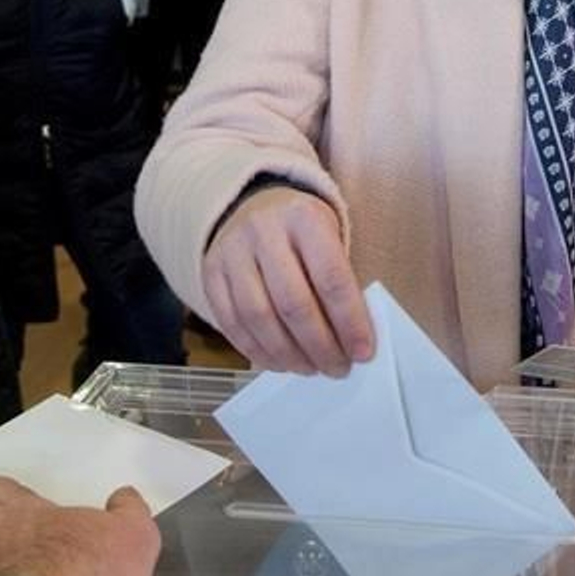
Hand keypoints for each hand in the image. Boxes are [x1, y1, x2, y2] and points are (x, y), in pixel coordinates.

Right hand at [202, 186, 372, 375]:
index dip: (350, 321)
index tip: (363, 351)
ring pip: (259, 318)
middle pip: (293, 303)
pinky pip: (232, 323)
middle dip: (320, 346)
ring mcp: (232, 252)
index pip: (331, 277)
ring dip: (288, 354)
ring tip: (311, 368)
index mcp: (304, 218)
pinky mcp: (211, 274)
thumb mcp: (331, 238)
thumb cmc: (304, 232)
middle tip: (338, 368)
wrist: (256, 207)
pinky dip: (258, 352)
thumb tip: (354, 340)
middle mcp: (264, 231)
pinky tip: (280, 362)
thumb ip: (341, 282)